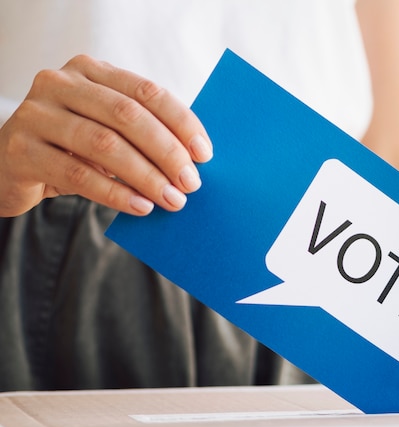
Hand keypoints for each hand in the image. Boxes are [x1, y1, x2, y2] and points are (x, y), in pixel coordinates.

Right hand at [0, 55, 212, 216]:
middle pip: (127, 116)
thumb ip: (142, 134)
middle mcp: (60, 83)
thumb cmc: (72, 149)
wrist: (10, 167)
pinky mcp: (20, 149)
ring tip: (172, 200)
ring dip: (146, 177)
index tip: (205, 154)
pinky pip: (78, 175)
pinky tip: (140, 207)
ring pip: (104, 145)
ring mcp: (36, 114)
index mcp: (90, 71)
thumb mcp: (107, 131)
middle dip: (167, 152)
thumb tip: (194, 159)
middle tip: (191, 183)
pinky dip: (116, 193)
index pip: (146, 91)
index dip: (181, 122)